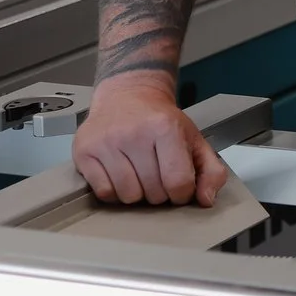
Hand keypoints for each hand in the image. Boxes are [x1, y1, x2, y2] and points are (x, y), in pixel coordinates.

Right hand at [71, 75, 228, 206]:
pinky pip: (103, 193)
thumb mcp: (194, 139)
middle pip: (153, 193)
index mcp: (165, 128)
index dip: (182, 193)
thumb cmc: (160, 120)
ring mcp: (106, 142)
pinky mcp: (84, 151)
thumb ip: (211, 170)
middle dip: (159, 192)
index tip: (178, 185)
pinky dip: (114, 191)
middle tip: (157, 173)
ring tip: (138, 172)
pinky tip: (120, 173)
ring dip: (136, 193)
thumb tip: (206, 200)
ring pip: (127, 196)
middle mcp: (134, 133)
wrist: (127, 94)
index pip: (178, 182)